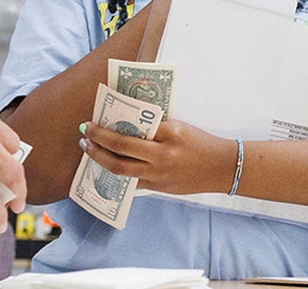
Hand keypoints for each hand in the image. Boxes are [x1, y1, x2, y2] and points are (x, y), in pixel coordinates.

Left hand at [81, 118, 231, 194]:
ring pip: (120, 168)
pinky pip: (130, 181)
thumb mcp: (180, 127)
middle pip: (121, 148)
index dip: (110, 124)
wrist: (221, 168)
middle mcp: (162, 155)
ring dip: (100, 158)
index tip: (95, 120)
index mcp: (170, 134)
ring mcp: (158, 174)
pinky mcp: (157, 188)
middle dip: (98, 140)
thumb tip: (125, 124)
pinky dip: (115, 172)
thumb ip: (155, 127)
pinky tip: (106, 164)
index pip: (134, 126)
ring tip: (89, 149)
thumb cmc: (201, 143)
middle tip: (86, 132)